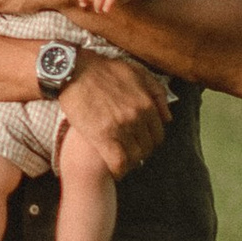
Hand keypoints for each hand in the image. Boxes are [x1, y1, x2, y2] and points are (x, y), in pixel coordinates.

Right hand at [57, 53, 168, 176]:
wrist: (74, 71)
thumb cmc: (103, 69)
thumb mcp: (137, 72)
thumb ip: (156, 92)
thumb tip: (167, 117)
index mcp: (146, 104)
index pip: (157, 135)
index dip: (150, 142)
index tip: (141, 143)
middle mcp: (137, 117)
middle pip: (147, 148)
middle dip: (140, 152)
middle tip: (130, 152)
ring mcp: (120, 128)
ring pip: (135, 157)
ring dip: (130, 162)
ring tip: (122, 160)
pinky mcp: (102, 137)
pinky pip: (118, 163)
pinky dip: (119, 170)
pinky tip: (115, 170)